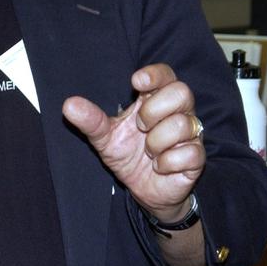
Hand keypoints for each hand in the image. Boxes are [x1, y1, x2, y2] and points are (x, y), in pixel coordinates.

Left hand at [62, 63, 204, 221]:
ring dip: (156, 143)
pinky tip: (159, 167)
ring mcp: (191, 135)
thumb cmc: (129, 155)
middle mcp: (178, 112)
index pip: (166, 75)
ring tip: (148, 153)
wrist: (144, 191)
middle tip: (140, 127)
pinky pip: (189, 153)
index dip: (156, 74)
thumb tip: (69, 105)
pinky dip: (167, 163)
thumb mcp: (105, 138)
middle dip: (154, 111)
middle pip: (182, 92)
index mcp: (157, 100)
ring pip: (182, 125)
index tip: (136, 82)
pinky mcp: (197, 158)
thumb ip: (91, 120)